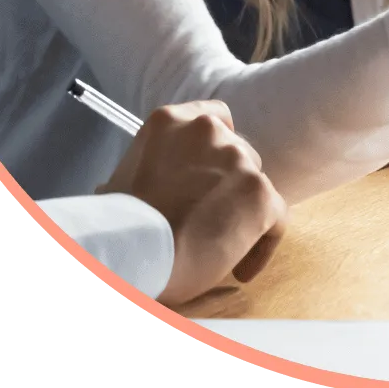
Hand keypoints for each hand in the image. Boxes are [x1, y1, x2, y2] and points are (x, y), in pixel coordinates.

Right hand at [98, 101, 287, 304]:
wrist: (135, 249)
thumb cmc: (116, 225)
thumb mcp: (114, 184)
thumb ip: (135, 175)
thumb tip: (112, 191)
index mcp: (171, 121)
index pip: (214, 117)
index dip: (217, 148)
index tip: (212, 173)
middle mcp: (208, 130)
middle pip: (237, 153)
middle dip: (228, 184)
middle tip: (211, 217)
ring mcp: (237, 159)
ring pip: (255, 183)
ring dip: (243, 211)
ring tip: (223, 246)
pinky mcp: (259, 193)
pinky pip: (276, 217)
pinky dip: (263, 244)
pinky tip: (242, 270)